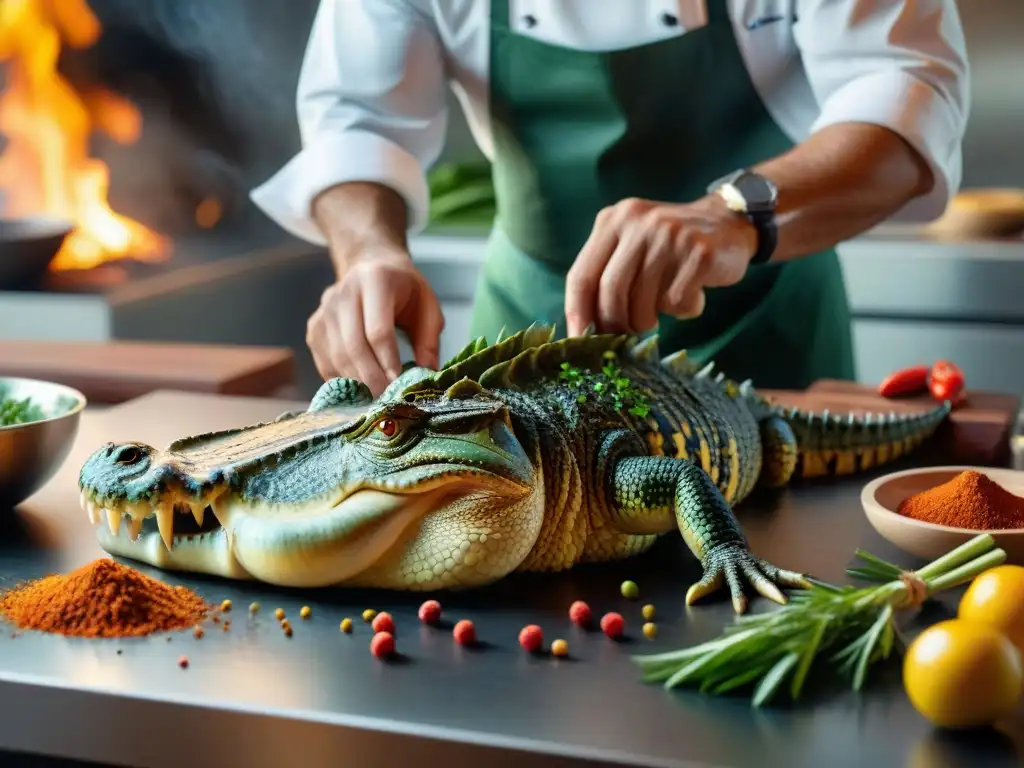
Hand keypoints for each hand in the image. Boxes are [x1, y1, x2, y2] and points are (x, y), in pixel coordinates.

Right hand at [306, 248, 444, 395]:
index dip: (387, 360)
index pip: (378, 329)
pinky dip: (341, 380)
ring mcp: (324, 309)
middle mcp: (344, 292)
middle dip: (370, 378)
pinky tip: (358, 390)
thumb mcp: (427, 307)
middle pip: (353, 345)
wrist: (370, 266)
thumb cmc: (404, 290)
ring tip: (375, 398)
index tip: (398, 383)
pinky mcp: (315, 326)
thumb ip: (429, 340)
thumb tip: (427, 375)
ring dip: (356, 382)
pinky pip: (324, 361)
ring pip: (336, 356)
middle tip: (386, 400)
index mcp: (375, 280)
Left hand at [565, 196, 758, 335]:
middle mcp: (639, 223)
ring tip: (660, 310)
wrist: (729, 223)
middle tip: (624, 338)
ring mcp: (670, 236)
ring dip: (648, 321)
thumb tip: (585, 329)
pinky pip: (678, 303)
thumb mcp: (631, 245)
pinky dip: (683, 311)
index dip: (577, 314)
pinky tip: (692, 295)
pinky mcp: (700, 253)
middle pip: (610, 292)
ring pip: (643, 303)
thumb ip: (606, 274)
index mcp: (613, 220)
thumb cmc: (669, 247)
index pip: (581, 275)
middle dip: (614, 324)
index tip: (579, 342)